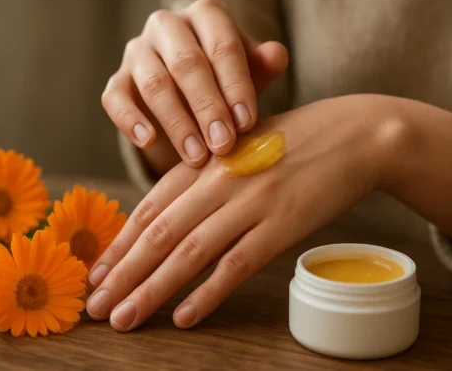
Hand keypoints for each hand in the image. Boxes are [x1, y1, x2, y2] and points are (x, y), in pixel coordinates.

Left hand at [86, 94, 398, 330]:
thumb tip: (174, 215)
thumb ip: (207, 175)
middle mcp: (221, 180)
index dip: (121, 243)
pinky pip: (237, 265)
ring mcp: (252, 202)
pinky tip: (184, 317)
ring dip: (151, 290)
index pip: (151, 208)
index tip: (96, 274)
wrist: (356, 134)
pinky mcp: (283, 225)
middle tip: (95, 307)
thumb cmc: (298, 141)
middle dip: (123, 274)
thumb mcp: (243, 147)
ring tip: (123, 318)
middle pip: (160, 234)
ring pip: (189, 253)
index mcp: (208, 159)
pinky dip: (207, 293)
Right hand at [101, 0, 287, 171]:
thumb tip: (276, 54)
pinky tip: (148, 140)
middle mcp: (168, 25)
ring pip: (154, 83)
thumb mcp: (250, 72)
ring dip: (177, 123)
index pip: (222, 46)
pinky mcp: (118, 78)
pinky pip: (116, 97)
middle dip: (207, 107)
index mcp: (206, 15)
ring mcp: (138, 50)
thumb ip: (263, 65)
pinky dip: (130, 119)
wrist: (191, 92)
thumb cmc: (226, 79)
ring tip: (196, 156)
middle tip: (223, 144)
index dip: (235, 85)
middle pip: (186, 64)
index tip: (246, 123)